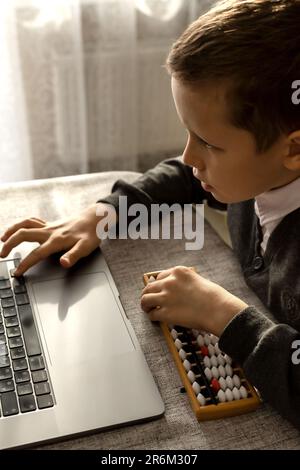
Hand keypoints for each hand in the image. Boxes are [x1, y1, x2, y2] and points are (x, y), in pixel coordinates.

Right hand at [0, 203, 116, 275]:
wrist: (95, 218)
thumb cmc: (92, 233)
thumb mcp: (86, 247)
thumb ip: (74, 256)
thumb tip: (63, 263)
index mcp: (56, 240)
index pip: (36, 253)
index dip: (25, 264)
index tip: (17, 272)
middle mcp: (50, 231)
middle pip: (23, 234)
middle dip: (10, 244)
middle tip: (2, 255)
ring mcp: (49, 226)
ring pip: (25, 224)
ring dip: (11, 231)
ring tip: (2, 239)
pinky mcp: (51, 224)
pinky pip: (32, 221)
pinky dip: (22, 224)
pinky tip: (18, 229)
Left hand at [141, 266, 247, 336]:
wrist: (218, 310)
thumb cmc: (215, 297)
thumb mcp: (199, 280)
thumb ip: (186, 283)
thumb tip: (180, 291)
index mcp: (179, 272)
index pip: (160, 276)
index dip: (159, 285)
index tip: (159, 290)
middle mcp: (169, 282)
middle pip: (150, 286)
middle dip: (149, 293)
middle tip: (150, 300)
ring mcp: (166, 297)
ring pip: (145, 299)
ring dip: (145, 305)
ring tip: (148, 309)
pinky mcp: (165, 312)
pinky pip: (152, 314)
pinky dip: (152, 317)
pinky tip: (156, 319)